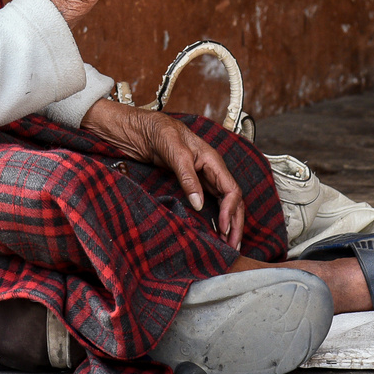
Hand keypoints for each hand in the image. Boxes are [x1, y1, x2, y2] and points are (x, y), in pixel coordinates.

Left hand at [80, 99, 245, 249]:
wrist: (138, 128)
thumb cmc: (158, 131)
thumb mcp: (174, 151)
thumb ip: (188, 177)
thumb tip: (199, 204)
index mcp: (212, 160)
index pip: (231, 189)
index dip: (231, 211)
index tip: (223, 228)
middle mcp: (210, 169)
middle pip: (232, 199)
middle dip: (235, 222)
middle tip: (232, 245)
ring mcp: (201, 176)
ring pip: (222, 202)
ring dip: (227, 222)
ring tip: (226, 243)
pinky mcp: (189, 182)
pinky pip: (208, 201)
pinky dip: (213, 216)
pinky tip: (212, 229)